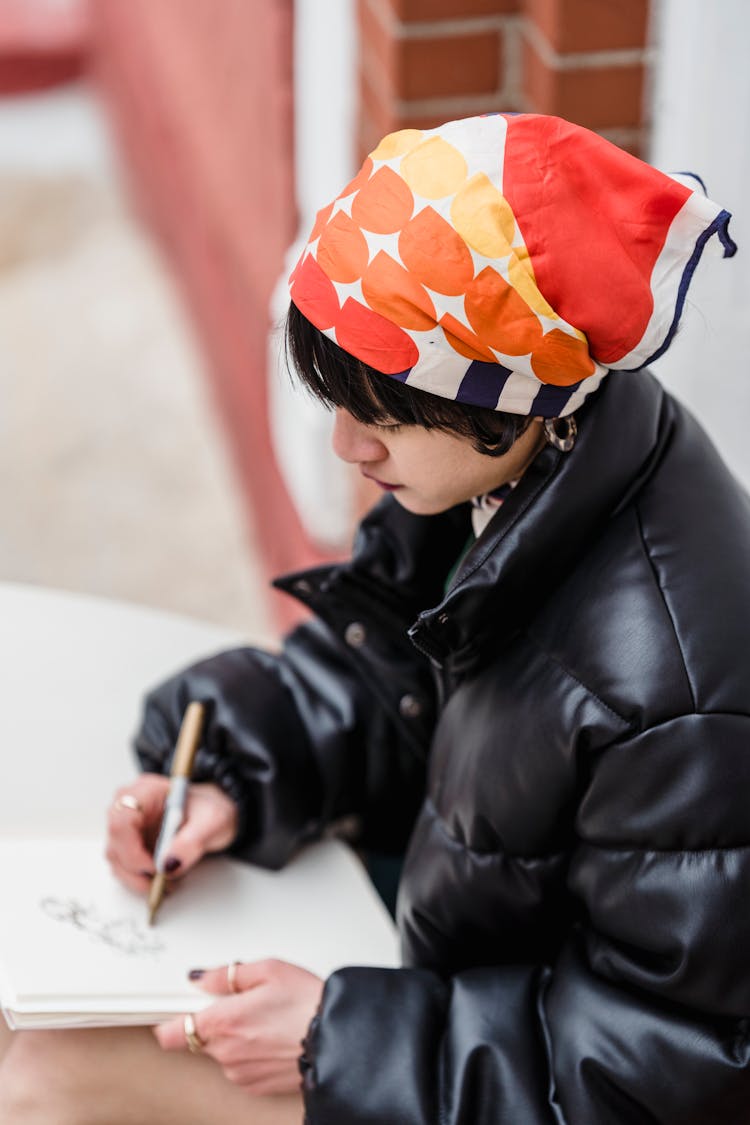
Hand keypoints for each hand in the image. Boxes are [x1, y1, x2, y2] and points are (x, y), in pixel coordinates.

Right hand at [106, 774, 238, 894]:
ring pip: (116, 858)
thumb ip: (192, 841)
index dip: (132, 850)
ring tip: (166, 884)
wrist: (212, 815)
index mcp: (147, 791)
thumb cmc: (211, 810)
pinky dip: (139, 878)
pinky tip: (160, 879)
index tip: (154, 867)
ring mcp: (128, 825)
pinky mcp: (129, 843)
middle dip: (135, 870)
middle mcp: (131, 805)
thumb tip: (168, 864)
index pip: (122, 819)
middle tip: (162, 883)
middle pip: (115, 842)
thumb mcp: (213, 821)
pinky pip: (123, 865)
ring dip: (137, 878)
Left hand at [154, 959, 324, 1095]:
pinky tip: (272, 1038)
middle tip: (242, 1004)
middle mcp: (226, 1053)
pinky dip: (250, 1054)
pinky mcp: (256, 1086)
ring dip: (235, 1039)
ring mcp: (240, 1073)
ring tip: (266, 1020)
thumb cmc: (307, 1003)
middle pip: (200, 1039)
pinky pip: (241, 1067)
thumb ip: (227, 974)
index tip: (174, 1009)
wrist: (337, 1040)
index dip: (170, 1020)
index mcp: (223, 1022)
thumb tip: (201, 978)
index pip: (172, 1032)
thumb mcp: (268, 970)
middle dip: (215, 1022)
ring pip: (223, 1053)